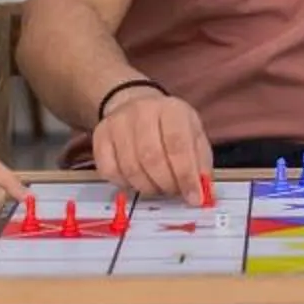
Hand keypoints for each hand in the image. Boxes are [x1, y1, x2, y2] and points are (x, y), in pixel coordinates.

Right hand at [91, 85, 213, 197]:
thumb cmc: (169, 126)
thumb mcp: (194, 136)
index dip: (186, 176)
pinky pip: (110, 171)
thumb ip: (201, 164)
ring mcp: (117, 124)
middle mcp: (142, 112)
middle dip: (167, 184)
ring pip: (131, 168)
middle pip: (152, 158)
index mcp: (171, 109)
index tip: (194, 198)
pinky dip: (126, 184)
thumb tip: (203, 194)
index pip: (178, 145)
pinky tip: (137, 181)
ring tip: (158, 187)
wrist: (135, 105)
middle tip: (174, 192)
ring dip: (148, 187)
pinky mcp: (100, 137)